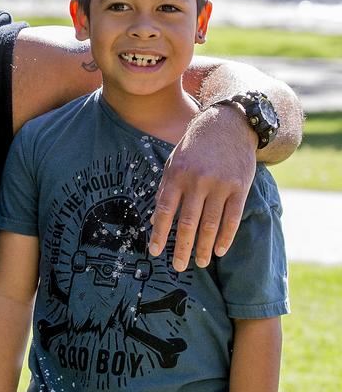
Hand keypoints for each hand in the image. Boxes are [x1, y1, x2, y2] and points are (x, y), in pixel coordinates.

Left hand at [149, 105, 256, 270]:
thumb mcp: (173, 162)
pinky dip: (226, 237)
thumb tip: (153, 220)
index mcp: (177, 175)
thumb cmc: (195, 147)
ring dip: (204, 247)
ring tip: (199, 263)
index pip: (165, 210)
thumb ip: (165, 190)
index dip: (159, 233)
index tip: (155, 251)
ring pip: (211, 224)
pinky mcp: (240, 187)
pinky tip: (219, 251)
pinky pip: (233, 218)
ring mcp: (220, 184)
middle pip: (188, 222)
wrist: (227, 125)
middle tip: (178, 267)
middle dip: (182, 247)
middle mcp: (198, 181)